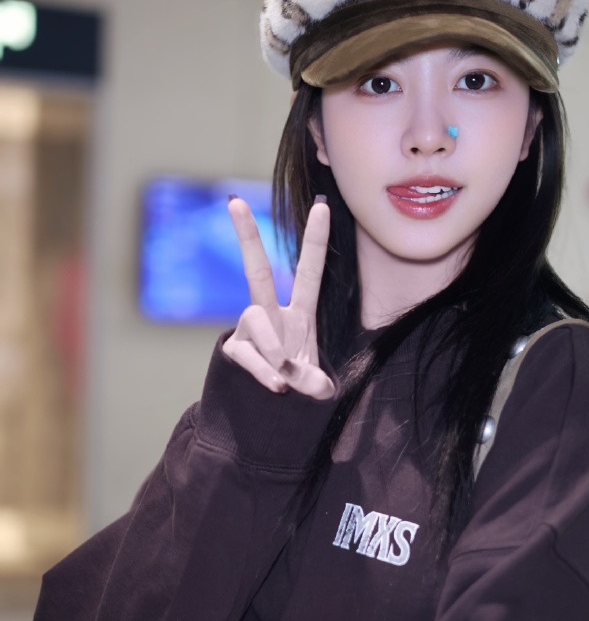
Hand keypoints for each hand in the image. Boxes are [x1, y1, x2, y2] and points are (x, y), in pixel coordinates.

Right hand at [222, 196, 334, 399]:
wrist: (268, 418)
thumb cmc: (299, 391)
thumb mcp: (316, 387)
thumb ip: (314, 382)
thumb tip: (300, 380)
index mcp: (300, 314)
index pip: (308, 272)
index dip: (315, 241)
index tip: (322, 207)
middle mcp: (272, 315)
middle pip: (257, 271)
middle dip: (246, 236)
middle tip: (234, 202)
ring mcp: (250, 332)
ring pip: (256, 319)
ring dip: (274, 349)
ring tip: (285, 380)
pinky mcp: (234, 351)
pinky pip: (248, 354)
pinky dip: (264, 372)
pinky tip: (277, 387)